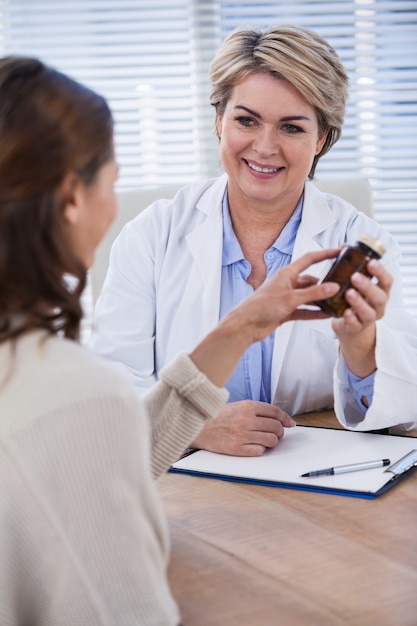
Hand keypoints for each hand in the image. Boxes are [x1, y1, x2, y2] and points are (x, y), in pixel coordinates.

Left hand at [190, 248, 339, 389]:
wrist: (245, 325)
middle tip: (343, 285)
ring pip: (310, 297)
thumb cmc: (261, 307)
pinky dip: (315, 312)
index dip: (325, 254)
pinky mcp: (286, 312)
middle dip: (327, 283)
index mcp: (287, 274)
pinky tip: (327, 314)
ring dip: (322, 300)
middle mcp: (288, 284)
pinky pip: (305, 310)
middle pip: (312, 281)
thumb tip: (333, 287)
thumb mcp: (291, 298)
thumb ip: (313, 293)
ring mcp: (287, 298)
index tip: (340, 251)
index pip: (310, 259)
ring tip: (339, 301)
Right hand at [191, 400, 295, 455]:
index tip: (290, 423)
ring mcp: (243, 434)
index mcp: (247, 406)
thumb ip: (256, 410)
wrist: (198, 427)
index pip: (275, 412)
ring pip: (271, 440)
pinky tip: (254, 446)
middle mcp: (247, 419)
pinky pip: (260, 451)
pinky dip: (260, 450)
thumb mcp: (237, 406)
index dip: (286, 418)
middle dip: (280, 432)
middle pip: (276, 427)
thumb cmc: (217, 417)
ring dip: (272, 442)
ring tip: (265, 440)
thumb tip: (278, 418)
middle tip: (276, 434)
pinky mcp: (238, 448)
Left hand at [332, 259, 392, 375]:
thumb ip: (351, 266)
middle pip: (380, 297)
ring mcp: (368, 319)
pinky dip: (351, 319)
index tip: (371, 262)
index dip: (381, 272)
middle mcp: (378, 305)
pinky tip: (345, 312)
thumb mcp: (355, 283)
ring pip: (368, 313)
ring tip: (349, 293)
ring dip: (359, 302)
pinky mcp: (356, 328)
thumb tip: (343, 246)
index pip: (387, 281)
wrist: (350, 326)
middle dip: (368, 286)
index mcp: (380, 291)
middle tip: (355, 277)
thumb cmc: (354, 300)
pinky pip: (356, 325)